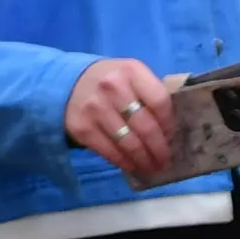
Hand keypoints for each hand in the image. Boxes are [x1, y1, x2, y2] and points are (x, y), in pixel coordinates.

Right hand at [66, 56, 185, 186]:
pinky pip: (109, 151)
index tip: (172, 137)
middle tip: (165, 161)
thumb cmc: (110, 82)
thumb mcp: (130, 76)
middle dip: (159, 149)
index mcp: (131, 71)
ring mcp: (95, 108)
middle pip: (145, 126)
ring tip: (152, 167)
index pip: (160, 102)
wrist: (67, 84)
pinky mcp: (82, 128)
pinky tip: (132, 166)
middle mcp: (112, 87)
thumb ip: (150, 94)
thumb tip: (169, 130)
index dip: (169, 124)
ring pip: (129, 142)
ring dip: (144, 160)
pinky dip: (124, 162)